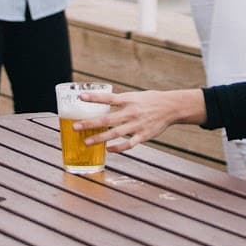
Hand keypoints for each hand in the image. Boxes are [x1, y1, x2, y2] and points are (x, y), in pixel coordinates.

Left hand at [78, 88, 204, 151]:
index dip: (94, 98)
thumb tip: (102, 102)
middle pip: (107, 120)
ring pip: (115, 134)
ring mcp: (136, 125)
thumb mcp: (134, 96)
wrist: (170, 107)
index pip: (108, 98)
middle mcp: (131, 112)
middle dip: (90, 123)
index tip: (80, 97)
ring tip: (86, 142)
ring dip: (99, 139)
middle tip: (75, 126)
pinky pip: (128, 144)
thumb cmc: (149, 100)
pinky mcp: (143, 136)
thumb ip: (120, 101)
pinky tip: (108, 150)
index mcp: (128, 100)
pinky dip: (117, 148)